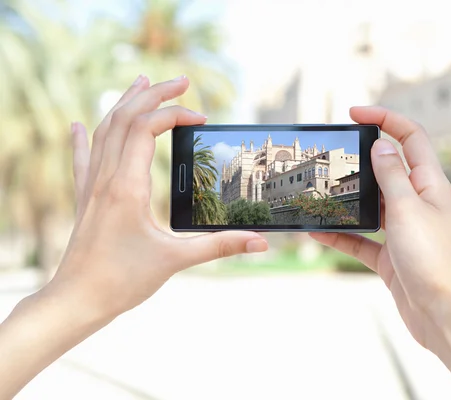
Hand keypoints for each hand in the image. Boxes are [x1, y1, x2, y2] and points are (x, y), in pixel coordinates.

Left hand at [52, 75, 267, 320]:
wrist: (77, 300)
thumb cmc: (122, 280)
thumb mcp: (177, 261)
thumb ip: (221, 247)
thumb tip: (260, 242)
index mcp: (127, 187)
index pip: (146, 129)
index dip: (175, 114)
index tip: (201, 119)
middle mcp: (106, 178)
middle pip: (125, 118)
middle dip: (154, 94)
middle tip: (180, 81)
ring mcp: (91, 186)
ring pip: (104, 130)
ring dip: (124, 103)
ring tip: (142, 83)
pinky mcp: (84, 198)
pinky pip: (82, 157)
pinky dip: (82, 136)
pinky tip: (77, 124)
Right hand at [311, 107, 450, 399]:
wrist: (443, 313)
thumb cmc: (433, 259)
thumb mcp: (407, 208)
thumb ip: (392, 174)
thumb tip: (381, 144)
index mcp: (429, 183)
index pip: (410, 137)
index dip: (385, 118)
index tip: (354, 113)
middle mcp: (417, 202)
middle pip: (388, 168)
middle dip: (361, 157)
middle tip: (333, 153)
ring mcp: (403, 229)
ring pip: (372, 204)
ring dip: (348, 198)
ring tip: (320, 190)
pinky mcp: (391, 254)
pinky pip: (361, 238)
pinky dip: (341, 234)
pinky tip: (317, 233)